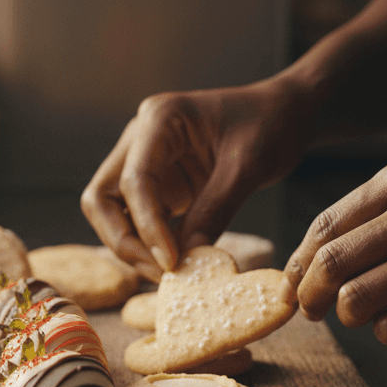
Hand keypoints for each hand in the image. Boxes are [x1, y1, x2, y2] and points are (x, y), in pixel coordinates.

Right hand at [82, 81, 309, 281]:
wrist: (283, 114)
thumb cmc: (269, 125)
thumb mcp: (248, 167)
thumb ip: (216, 209)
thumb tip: (188, 257)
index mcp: (159, 119)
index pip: (134, 180)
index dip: (147, 226)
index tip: (170, 262)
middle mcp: (141, 139)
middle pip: (102, 198)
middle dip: (123, 240)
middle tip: (161, 271)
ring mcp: (144, 162)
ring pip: (112, 213)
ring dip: (132, 246)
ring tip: (171, 271)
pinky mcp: (157, 184)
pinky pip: (137, 220)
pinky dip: (150, 244)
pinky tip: (176, 263)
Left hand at [285, 152, 386, 344]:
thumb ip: (386, 208)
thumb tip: (320, 256)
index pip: (328, 223)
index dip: (300, 260)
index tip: (293, 279)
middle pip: (332, 264)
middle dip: (309, 294)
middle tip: (310, 308)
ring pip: (357, 301)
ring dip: (350, 316)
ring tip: (362, 314)